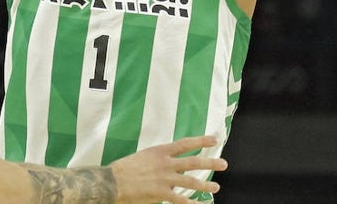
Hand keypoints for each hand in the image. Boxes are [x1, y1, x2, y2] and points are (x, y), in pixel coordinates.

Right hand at [109, 135, 226, 203]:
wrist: (113, 181)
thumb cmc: (124, 168)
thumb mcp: (143, 156)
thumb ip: (158, 158)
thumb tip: (168, 161)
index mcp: (161, 151)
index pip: (186, 144)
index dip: (201, 141)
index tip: (214, 139)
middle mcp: (166, 163)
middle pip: (193, 162)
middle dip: (210, 163)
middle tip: (224, 164)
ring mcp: (165, 179)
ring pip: (191, 181)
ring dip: (205, 184)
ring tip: (216, 186)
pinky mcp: (161, 194)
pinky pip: (181, 200)